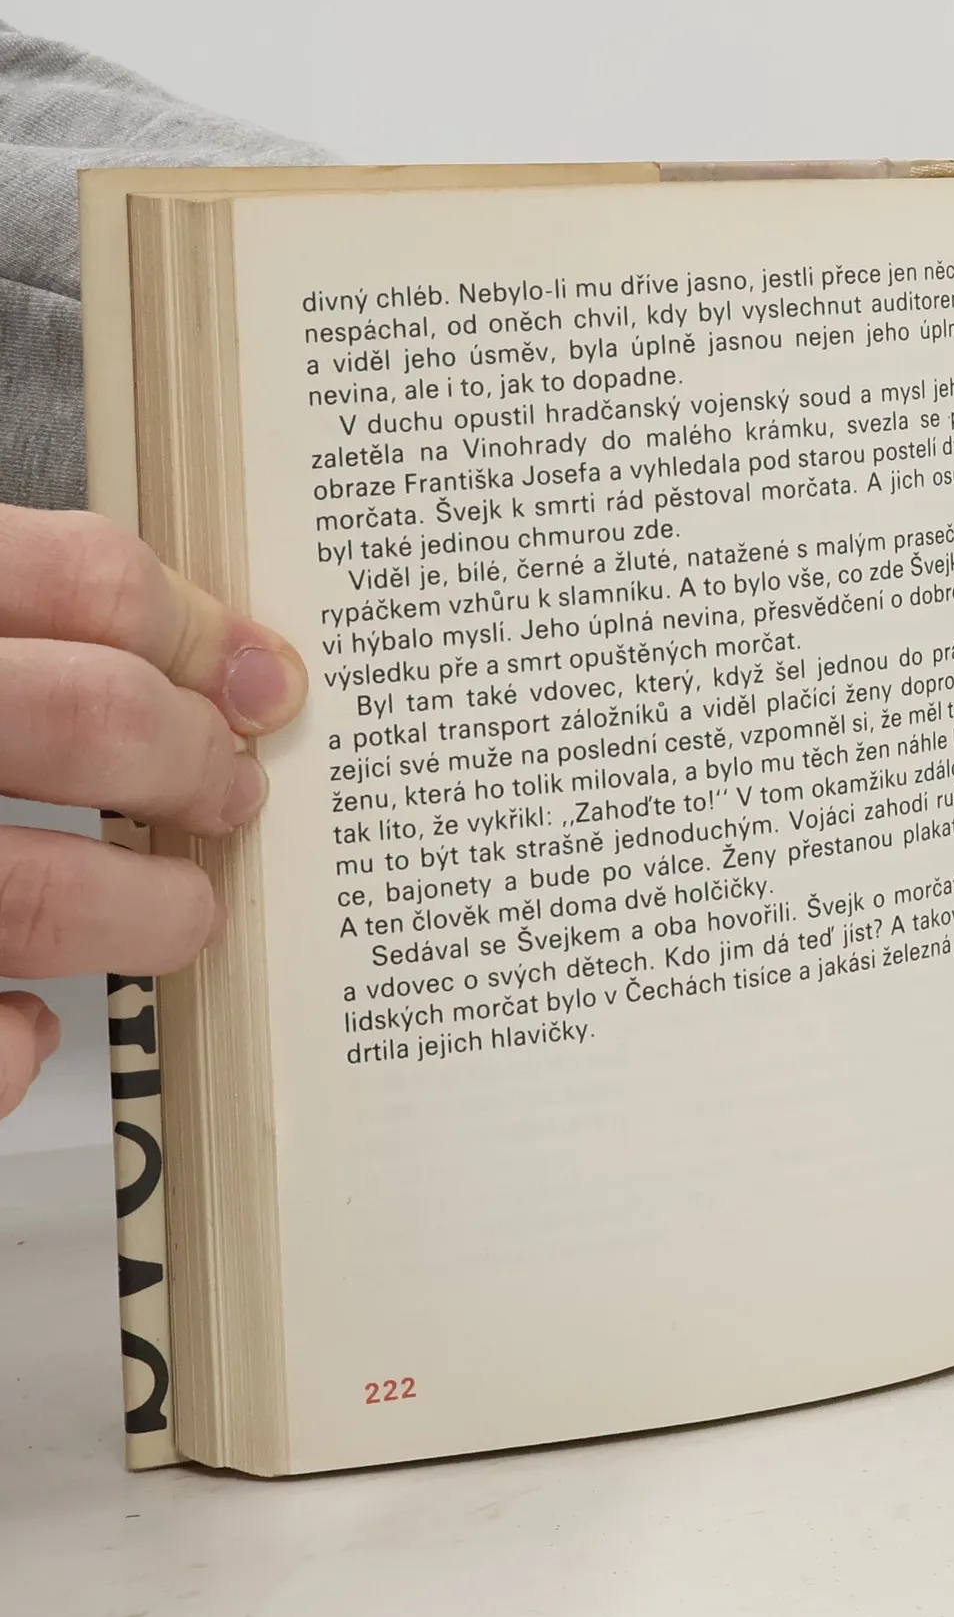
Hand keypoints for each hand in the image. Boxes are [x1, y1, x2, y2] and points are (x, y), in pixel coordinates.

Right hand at [0, 510, 306, 1117]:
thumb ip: (25, 631)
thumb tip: (218, 670)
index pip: (74, 574)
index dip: (197, 628)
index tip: (265, 679)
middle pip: (94, 722)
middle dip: (201, 765)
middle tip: (236, 793)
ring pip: (45, 892)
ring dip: (151, 911)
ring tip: (182, 912)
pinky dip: (15, 1043)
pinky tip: (32, 1029)